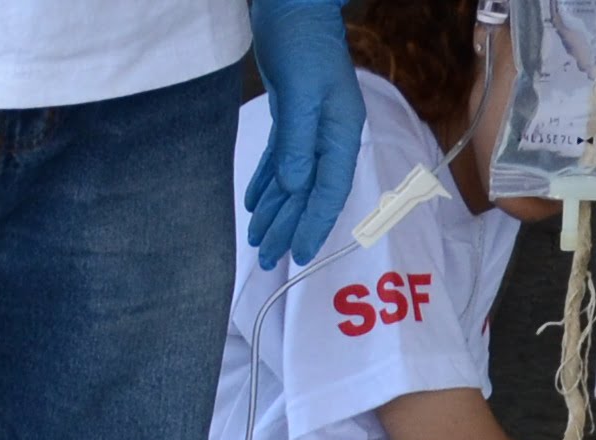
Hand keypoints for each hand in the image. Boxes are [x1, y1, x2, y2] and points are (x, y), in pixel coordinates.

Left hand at [245, 0, 360, 267]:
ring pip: (293, 181)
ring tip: (258, 238)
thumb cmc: (303, 43)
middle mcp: (328, 136)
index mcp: (339, 134)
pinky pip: (281, 160)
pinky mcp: (292, 117)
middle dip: (289, 227)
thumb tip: (293, 186)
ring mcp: (311, 127)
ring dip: (276, 211)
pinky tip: (255, 202)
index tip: (298, 255)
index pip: (328, 192)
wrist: (293, 5)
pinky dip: (268, 183)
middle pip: (309, 193)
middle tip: (267, 259)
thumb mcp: (302, 93)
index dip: (313, 225)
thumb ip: (298, 142)